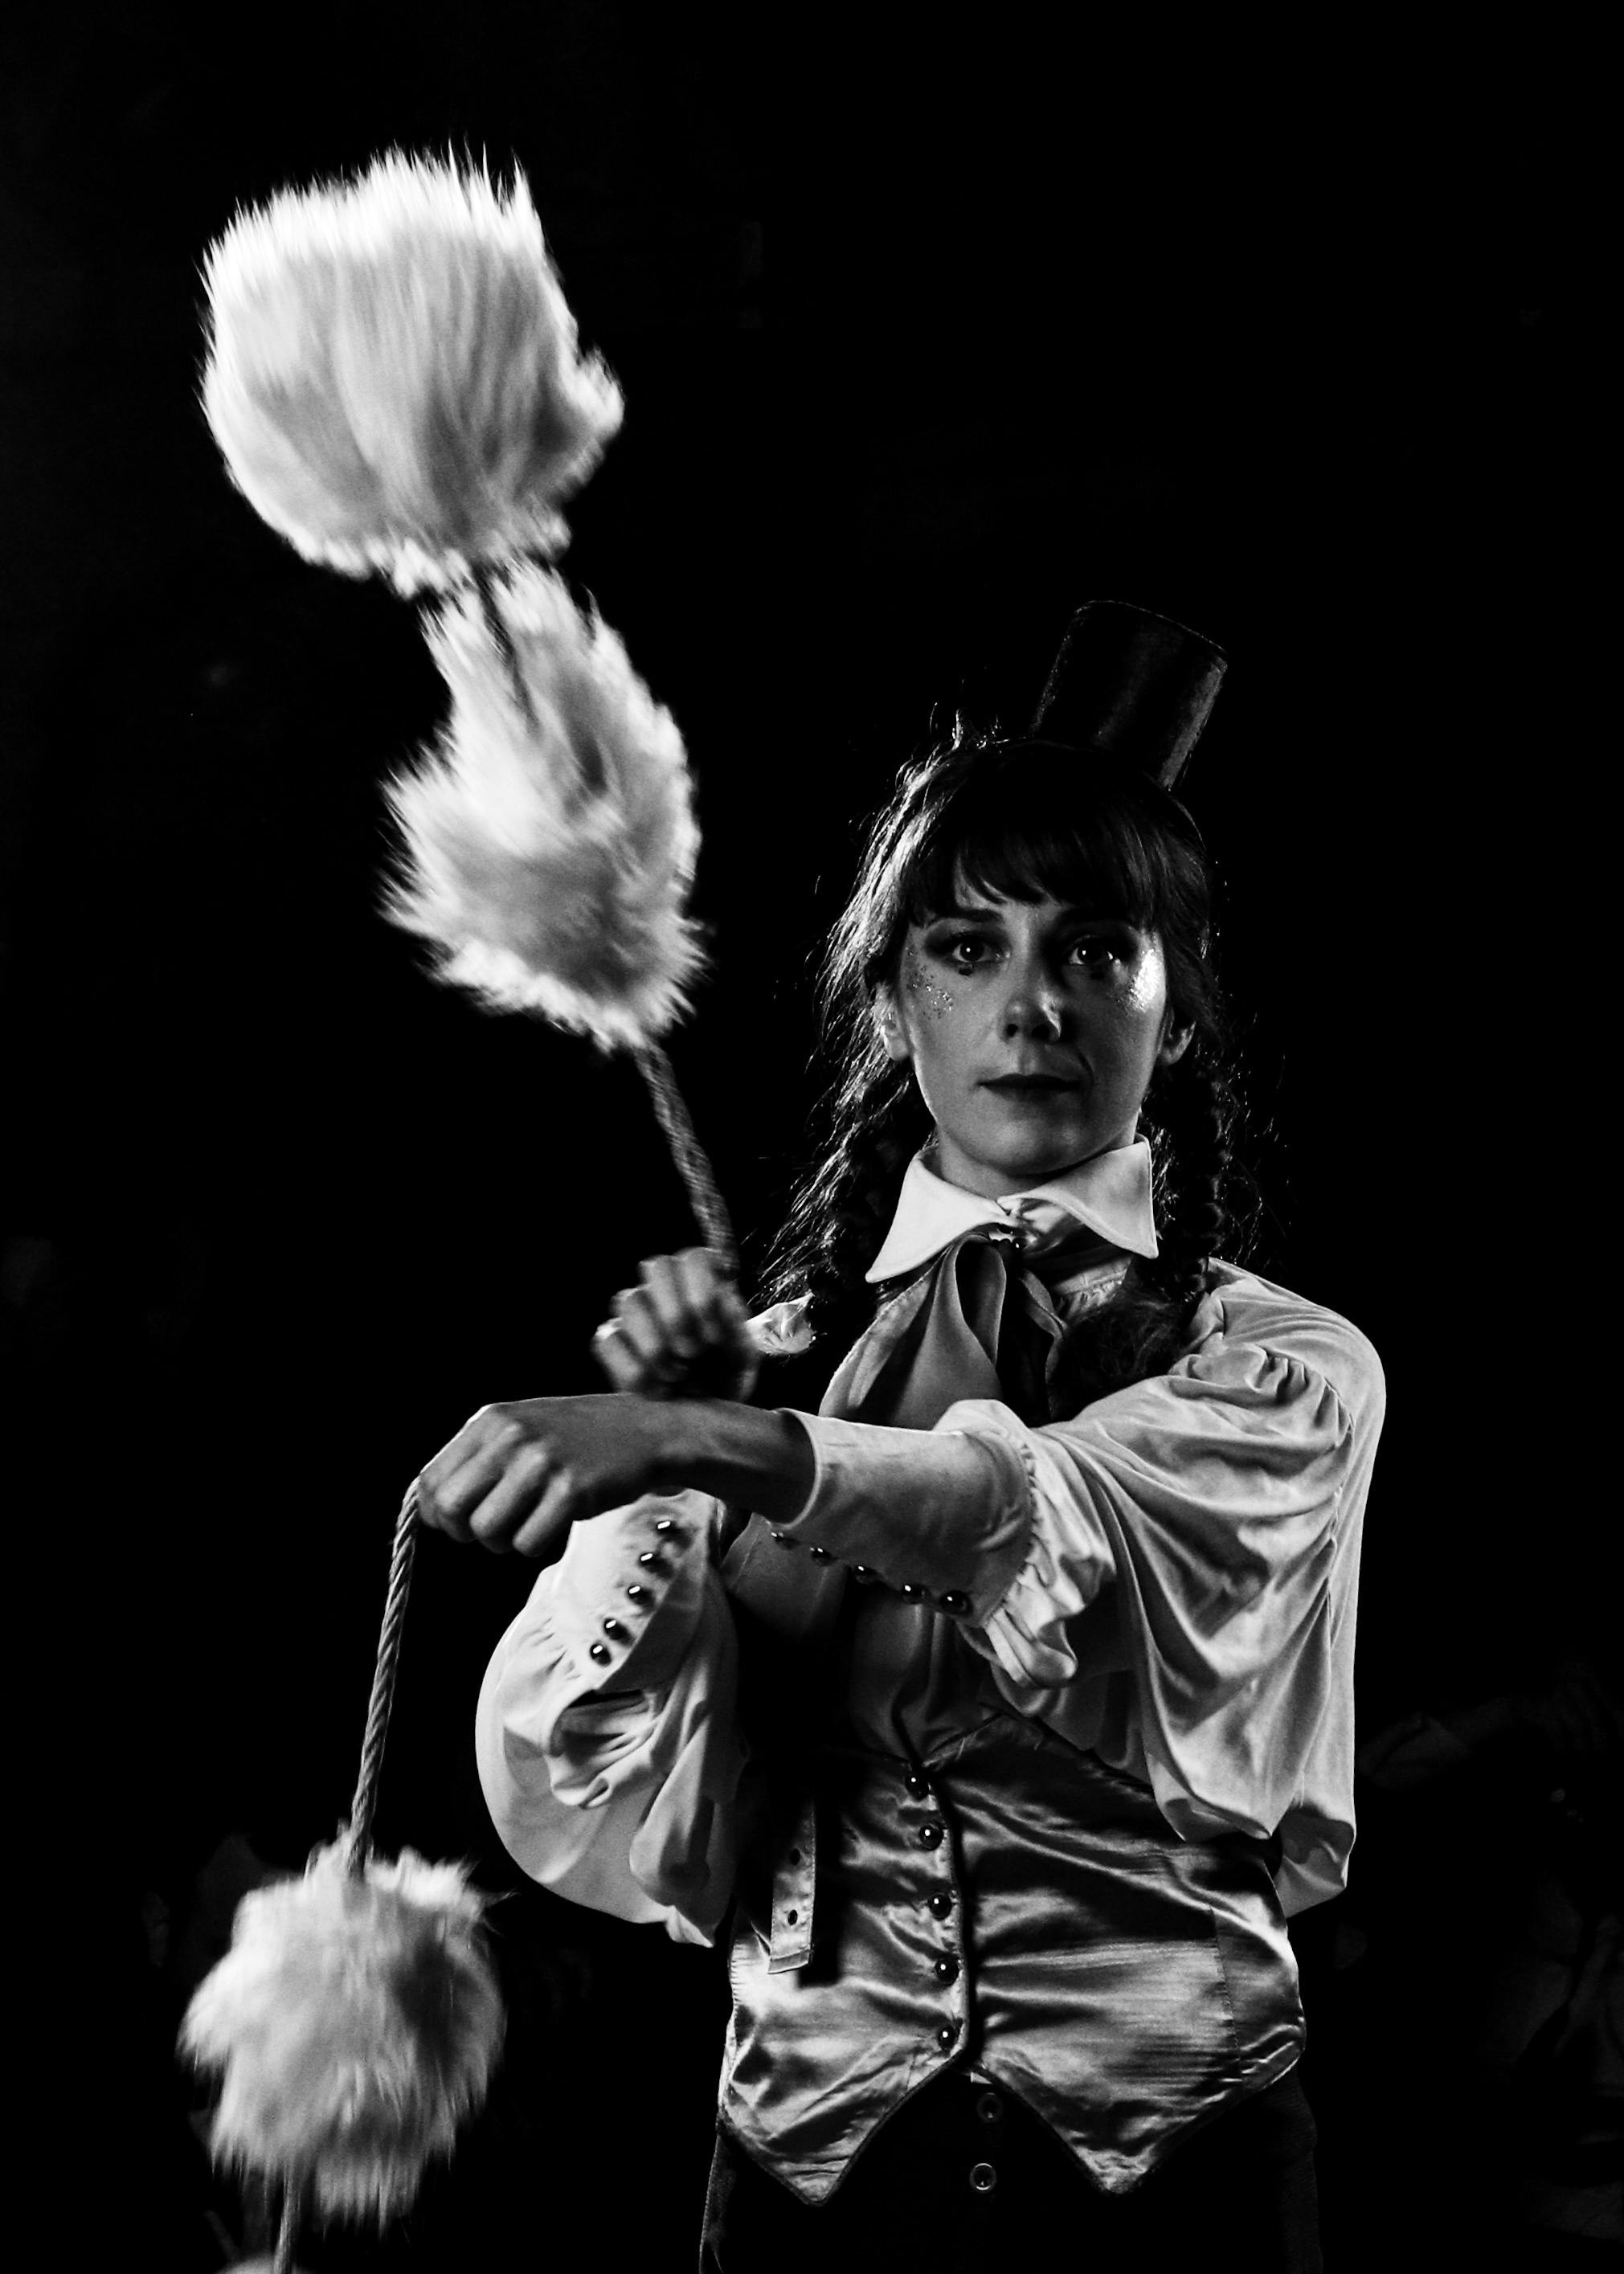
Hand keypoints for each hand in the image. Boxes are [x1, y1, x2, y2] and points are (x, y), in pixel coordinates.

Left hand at [414, 1394, 674, 1557]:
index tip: (459, 1522)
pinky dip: (536, 1545)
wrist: (645, 1432)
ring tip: (528, 1524)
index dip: (437, 1513)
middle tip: (493, 1530)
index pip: (431, 1481)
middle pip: (450, 1508)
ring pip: (486, 1531)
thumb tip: (431, 1506)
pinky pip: (527, 1544)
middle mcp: (511, 1437)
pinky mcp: (571, 1491)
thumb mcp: (522, 1427)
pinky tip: (555, 1523)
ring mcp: (542, 1463)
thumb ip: (479, 1457)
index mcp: (492, 1420)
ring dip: (504, 1541)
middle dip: (465, 1531)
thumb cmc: (579, 1437)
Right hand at [593, 1248, 760, 1402]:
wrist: (706, 1411)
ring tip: (678, 1376)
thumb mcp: (743, 1354)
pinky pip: (608, 1341)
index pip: (694, 1257)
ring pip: (629, 1301)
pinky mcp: (611, 1341)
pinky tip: (660, 1389)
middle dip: (677, 1317)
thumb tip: (718, 1299)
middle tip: (694, 1354)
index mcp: (700, 1280)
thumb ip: (734, 1326)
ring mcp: (633, 1312)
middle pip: (657, 1266)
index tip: (715, 1336)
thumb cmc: (726, 1373)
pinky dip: (636, 1371)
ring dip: (656, 1345)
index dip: (703, 1294)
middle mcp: (663, 1287)